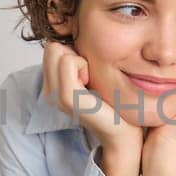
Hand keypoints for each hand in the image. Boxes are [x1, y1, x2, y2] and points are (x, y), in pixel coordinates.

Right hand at [42, 41, 143, 175]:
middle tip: (89, 75)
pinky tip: (91, 83)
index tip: (88, 71)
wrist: (124, 134)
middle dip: (72, 52)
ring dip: (79, 59)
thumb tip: (74, 41)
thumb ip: (80, 60)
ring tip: (91, 80)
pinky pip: (68, 62)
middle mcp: (51, 92)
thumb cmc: (115, 104)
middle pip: (51, 47)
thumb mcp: (93, 77)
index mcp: (54, 88)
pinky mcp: (67, 97)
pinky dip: (82, 64)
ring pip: (57, 51)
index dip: (71, 50)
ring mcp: (56, 95)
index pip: (51, 47)